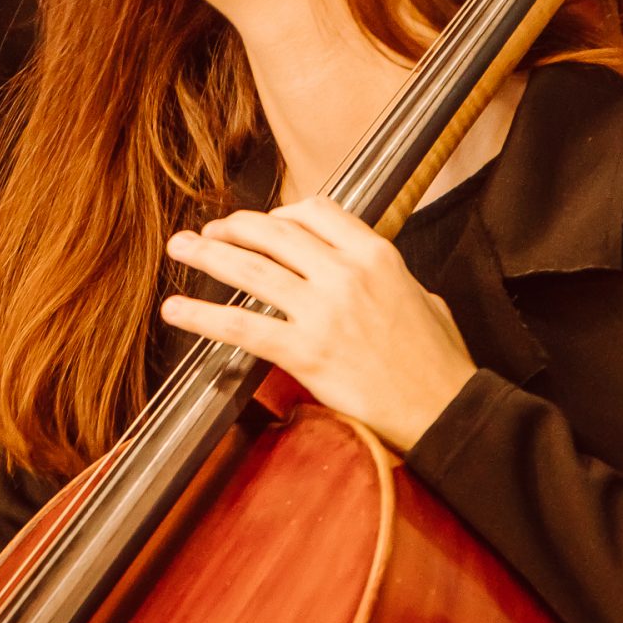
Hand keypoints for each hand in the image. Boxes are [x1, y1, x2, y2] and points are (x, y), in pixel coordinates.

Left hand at [161, 196, 474, 451]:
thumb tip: (366, 273)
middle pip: (274, 234)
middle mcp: (346, 274)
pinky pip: (242, 327)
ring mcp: (324, 312)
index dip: (281, 214)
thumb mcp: (424, 296)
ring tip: (180, 249)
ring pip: (251, 270)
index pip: (317, 211)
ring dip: (208, 255)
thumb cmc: (437, 362)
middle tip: (210, 232)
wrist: (445, 411)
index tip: (264, 225)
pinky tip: (177, 311)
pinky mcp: (306, 352)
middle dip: (234, 228)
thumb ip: (386, 277)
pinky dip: (202, 316)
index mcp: (377, 255)